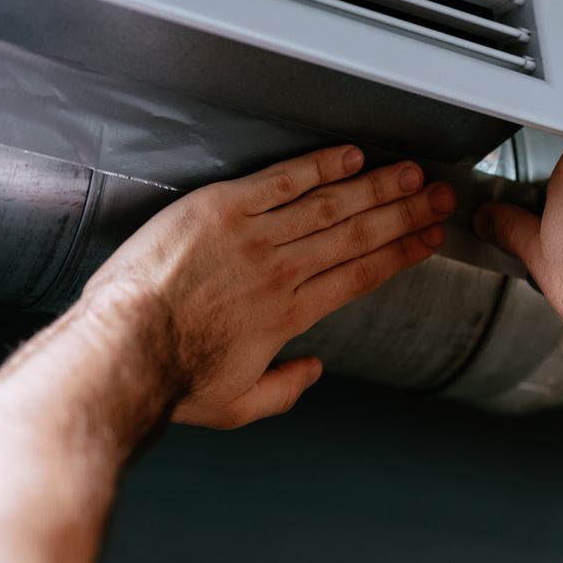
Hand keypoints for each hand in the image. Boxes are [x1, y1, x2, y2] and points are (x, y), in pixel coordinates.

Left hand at [84, 144, 454, 427]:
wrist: (123, 351)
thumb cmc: (171, 380)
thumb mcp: (238, 406)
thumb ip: (285, 390)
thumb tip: (312, 370)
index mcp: (289, 316)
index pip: (361, 276)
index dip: (401, 255)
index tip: (428, 240)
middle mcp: (281, 272)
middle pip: (358, 235)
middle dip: (405, 214)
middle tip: (438, 198)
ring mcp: (252, 237)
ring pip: (329, 205)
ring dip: (375, 186)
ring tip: (410, 173)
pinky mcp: (219, 209)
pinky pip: (281, 180)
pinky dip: (318, 165)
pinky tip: (348, 156)